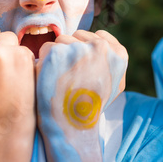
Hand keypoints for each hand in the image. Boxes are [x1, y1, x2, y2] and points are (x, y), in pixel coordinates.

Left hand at [36, 30, 127, 161]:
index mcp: (118, 53)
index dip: (87, 51)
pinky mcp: (57, 53)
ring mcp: (78, 48)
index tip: (84, 69)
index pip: (97, 36)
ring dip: (58, 55)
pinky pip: (46, 48)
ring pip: (61, 40)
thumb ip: (113, 60)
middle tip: (72, 76)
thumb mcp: (116, 84)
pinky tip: (50, 78)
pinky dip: (44, 62)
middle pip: (77, 36)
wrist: (72, 125)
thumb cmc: (93, 105)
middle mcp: (101, 47)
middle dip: (72, 51)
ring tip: (62, 77)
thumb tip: (104, 42)